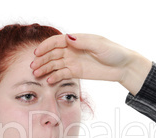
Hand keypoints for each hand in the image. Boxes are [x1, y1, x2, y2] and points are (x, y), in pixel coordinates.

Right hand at [31, 34, 151, 93]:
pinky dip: (55, 77)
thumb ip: (83, 42)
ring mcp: (73, 62)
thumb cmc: (113, 52)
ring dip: (45, 69)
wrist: (123, 67)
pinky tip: (48, 81)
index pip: (56, 41)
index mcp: (76, 40)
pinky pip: (62, 74)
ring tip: (37, 74)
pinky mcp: (76, 73)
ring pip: (55, 64)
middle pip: (52, 54)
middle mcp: (71, 50)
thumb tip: (68, 38)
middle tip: (33, 66)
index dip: (46, 46)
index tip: (37, 53)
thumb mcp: (99, 45)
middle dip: (42, 59)